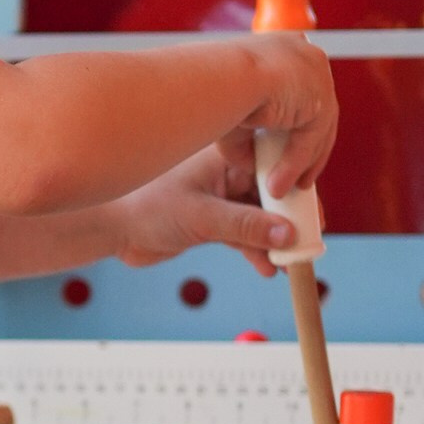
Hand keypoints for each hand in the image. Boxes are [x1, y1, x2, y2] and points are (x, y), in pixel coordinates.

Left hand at [112, 144, 299, 279]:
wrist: (110, 227)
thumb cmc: (144, 207)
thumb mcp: (201, 217)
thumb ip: (245, 227)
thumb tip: (288, 234)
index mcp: (226, 155)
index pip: (274, 169)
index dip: (296, 193)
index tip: (313, 220)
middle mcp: (226, 171)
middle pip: (272, 194)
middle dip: (290, 221)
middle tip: (307, 247)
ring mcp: (220, 195)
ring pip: (260, 217)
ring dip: (274, 240)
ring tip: (288, 264)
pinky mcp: (212, 220)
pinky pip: (245, 233)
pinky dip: (256, 249)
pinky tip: (266, 268)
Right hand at [242, 33, 337, 199]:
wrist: (226, 76)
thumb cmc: (215, 83)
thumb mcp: (231, 112)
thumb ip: (245, 137)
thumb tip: (251, 163)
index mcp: (284, 47)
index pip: (297, 88)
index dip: (291, 122)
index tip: (283, 145)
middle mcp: (305, 56)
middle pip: (313, 110)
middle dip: (301, 148)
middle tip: (289, 174)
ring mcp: (317, 75)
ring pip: (316, 128)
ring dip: (299, 162)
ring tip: (282, 187)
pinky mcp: (321, 99)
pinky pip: (311, 139)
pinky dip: (295, 164)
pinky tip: (281, 182)